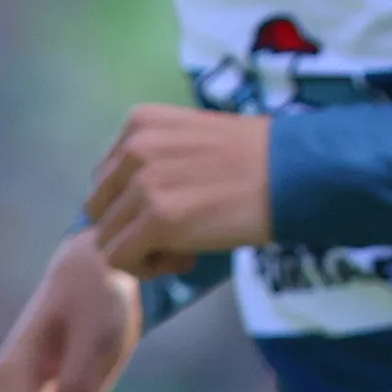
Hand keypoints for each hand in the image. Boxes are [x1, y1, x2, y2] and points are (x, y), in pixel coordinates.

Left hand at [86, 106, 274, 275]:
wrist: (292, 172)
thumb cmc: (255, 157)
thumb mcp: (190, 138)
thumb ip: (154, 160)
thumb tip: (130, 204)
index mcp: (139, 122)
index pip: (106, 178)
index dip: (132, 204)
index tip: (171, 211)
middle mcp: (133, 147)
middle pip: (99, 209)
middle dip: (130, 229)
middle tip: (173, 236)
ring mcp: (142, 183)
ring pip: (106, 239)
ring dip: (142, 252)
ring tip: (183, 248)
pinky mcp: (156, 219)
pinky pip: (121, 260)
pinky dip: (148, 269)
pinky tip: (186, 258)